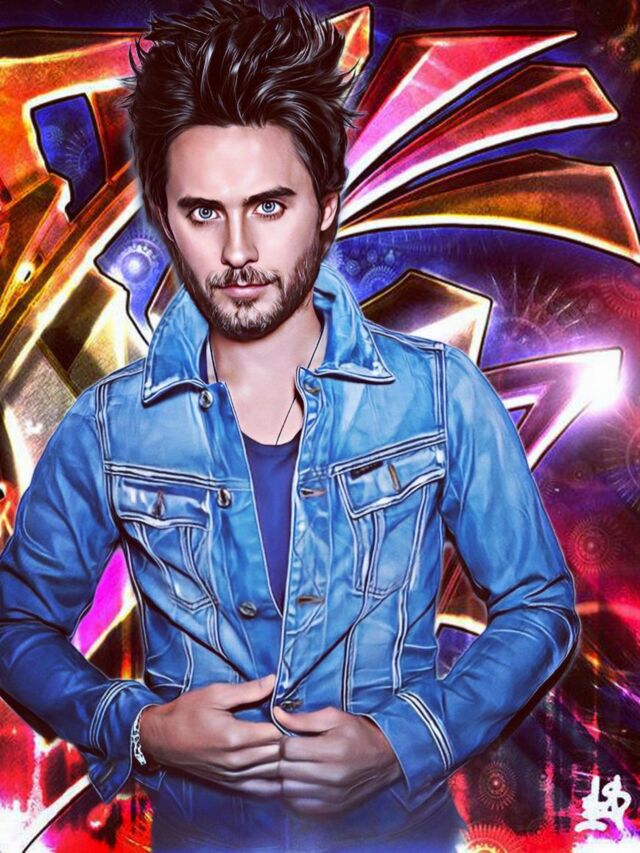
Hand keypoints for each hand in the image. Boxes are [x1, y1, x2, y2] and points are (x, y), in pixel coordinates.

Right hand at [139, 673, 281, 796]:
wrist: (160, 739)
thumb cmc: (187, 712)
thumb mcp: (216, 694)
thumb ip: (248, 691)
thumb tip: (273, 681)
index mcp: (235, 736)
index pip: (276, 734)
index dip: (286, 723)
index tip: (289, 713)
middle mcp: (236, 760)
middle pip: (276, 755)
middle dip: (288, 742)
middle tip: (295, 729)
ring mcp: (232, 775)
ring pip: (270, 772)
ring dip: (283, 761)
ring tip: (291, 748)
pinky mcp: (228, 783)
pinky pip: (258, 787)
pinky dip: (273, 780)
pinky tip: (281, 774)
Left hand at [273, 705, 402, 814]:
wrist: (386, 759)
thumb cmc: (359, 733)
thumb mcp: (334, 717)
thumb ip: (304, 718)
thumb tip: (276, 714)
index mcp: (334, 750)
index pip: (289, 749)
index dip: (282, 741)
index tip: (287, 737)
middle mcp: (333, 777)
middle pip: (286, 771)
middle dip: (280, 759)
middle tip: (287, 751)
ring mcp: (332, 797)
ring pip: (288, 791)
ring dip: (284, 778)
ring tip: (292, 765)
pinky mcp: (332, 810)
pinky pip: (298, 806)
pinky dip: (293, 794)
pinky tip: (300, 781)